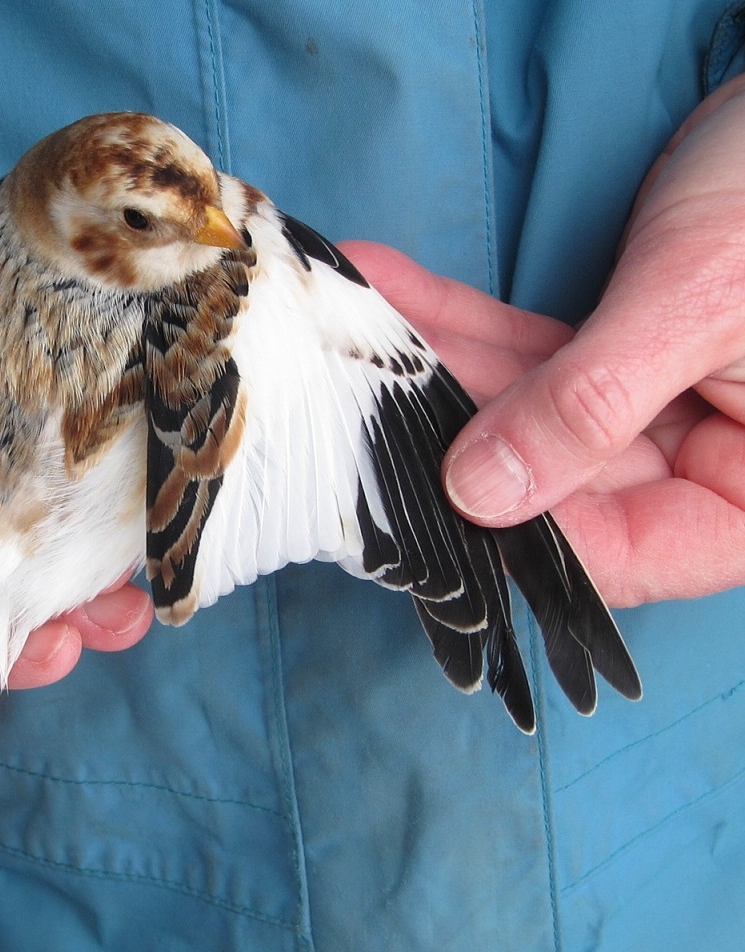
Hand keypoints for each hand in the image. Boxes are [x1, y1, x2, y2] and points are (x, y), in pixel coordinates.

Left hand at [346, 74, 744, 607]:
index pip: (615, 557)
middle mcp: (697, 466)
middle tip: (354, 402)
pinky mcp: (609, 357)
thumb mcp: (696, 302)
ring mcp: (647, 412)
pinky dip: (463, 325)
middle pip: (549, 489)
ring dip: (437, 370)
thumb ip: (590, 404)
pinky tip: (391, 294)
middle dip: (448, 437)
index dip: (510, 537)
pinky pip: (526, 355)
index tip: (415, 492)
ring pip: (522, 416)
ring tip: (354, 336)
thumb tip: (480, 493)